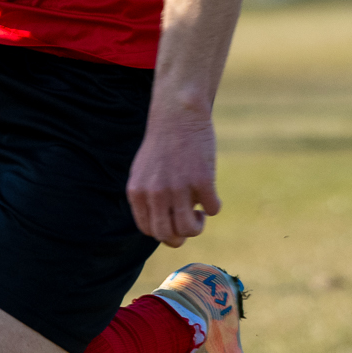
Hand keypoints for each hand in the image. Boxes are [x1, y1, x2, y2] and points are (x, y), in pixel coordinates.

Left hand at [126, 107, 220, 246]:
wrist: (177, 116)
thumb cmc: (162, 147)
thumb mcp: (143, 174)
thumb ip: (147, 199)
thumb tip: (163, 229)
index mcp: (137, 193)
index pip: (148, 230)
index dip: (164, 231)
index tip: (173, 219)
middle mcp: (155, 193)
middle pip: (168, 236)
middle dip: (181, 236)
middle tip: (188, 219)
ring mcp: (178, 188)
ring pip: (190, 229)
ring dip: (198, 225)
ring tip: (198, 210)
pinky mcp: (202, 180)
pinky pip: (212, 209)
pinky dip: (214, 205)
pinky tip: (210, 192)